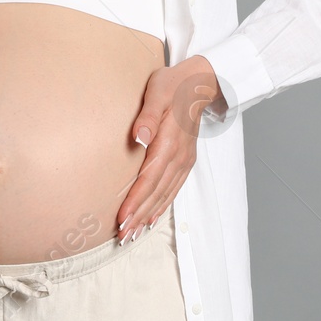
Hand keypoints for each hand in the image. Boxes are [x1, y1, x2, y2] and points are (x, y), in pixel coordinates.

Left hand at [116, 55, 220, 241]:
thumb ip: (148, 116)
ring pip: (165, 194)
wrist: (199, 82)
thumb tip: (139, 138)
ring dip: (148, 216)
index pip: (149, 178)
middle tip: (122, 237)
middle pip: (156, 192)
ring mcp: (184, 160)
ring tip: (132, 235)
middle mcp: (179, 156)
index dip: (135, 200)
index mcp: (170, 142)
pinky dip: (162, 206)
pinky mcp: (185, 160)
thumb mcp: (157, 92)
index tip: (121, 218)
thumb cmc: (173, 85)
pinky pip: (173, 189)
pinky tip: (151, 218)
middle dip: (138, 216)